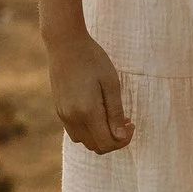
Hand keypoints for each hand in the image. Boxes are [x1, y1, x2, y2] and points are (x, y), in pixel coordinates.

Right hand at [48, 32, 132, 153]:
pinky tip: (98, 114)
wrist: (65, 44)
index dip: (123, 140)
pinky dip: (89, 131)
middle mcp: (72, 118)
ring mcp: (63, 115)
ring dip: (100, 137)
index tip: (133, 124)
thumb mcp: (111, 83)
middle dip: (114, 140)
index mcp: (87, 111)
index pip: (106, 143)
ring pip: (84, 142)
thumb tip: (122, 137)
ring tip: (113, 118)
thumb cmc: (93, 60)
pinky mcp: (59, 110)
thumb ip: (116, 112)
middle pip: (96, 146)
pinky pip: (75, 132)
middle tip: (126, 121)